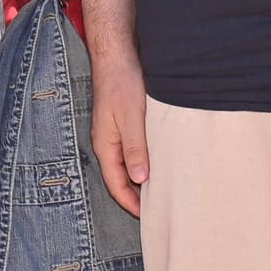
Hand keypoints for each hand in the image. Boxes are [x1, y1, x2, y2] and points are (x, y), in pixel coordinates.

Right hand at [82, 0, 151, 214]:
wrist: (118, 53)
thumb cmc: (121, 83)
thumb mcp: (131, 117)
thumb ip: (135, 148)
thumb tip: (141, 179)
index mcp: (105, 145)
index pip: (116, 185)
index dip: (132, 203)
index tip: (150, 216)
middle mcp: (109, 143)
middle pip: (122, 178)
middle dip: (138, 196)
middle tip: (161, 209)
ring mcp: (117, 133)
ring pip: (130, 165)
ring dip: (144, 179)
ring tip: (165, 191)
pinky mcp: (127, 123)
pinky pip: (136, 150)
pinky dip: (148, 161)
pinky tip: (163, 162)